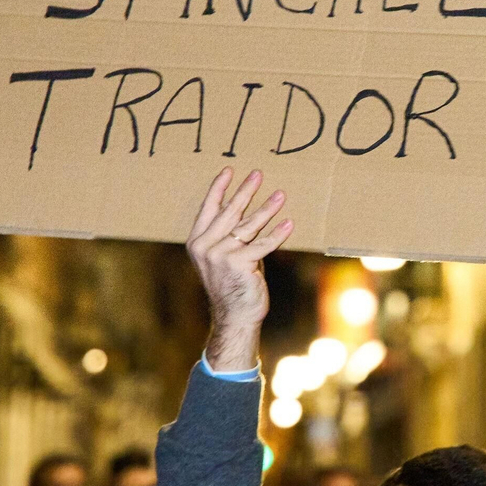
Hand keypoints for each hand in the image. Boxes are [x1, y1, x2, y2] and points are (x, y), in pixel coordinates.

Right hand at [187, 168, 291, 370]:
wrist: (234, 315)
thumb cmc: (233, 284)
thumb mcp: (224, 256)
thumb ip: (229, 235)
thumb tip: (242, 207)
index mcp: (197, 241)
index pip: (208, 208)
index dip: (219, 188)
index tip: (230, 170)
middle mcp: (205, 246)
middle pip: (229, 212)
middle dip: (246, 191)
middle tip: (258, 174)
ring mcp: (221, 255)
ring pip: (248, 225)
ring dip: (267, 208)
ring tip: (280, 195)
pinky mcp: (239, 263)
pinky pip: (263, 244)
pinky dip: (278, 234)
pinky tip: (289, 223)